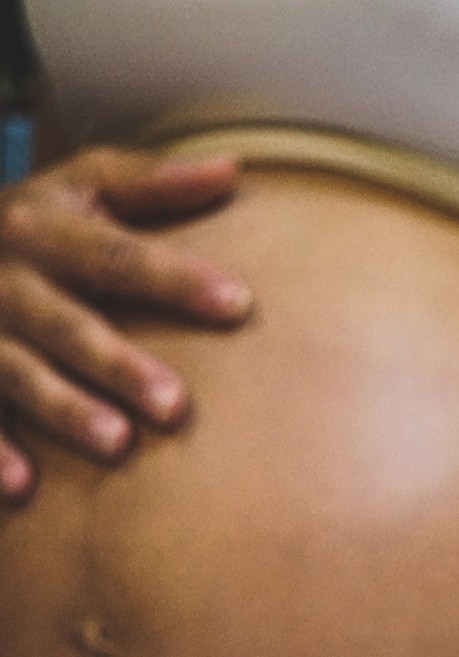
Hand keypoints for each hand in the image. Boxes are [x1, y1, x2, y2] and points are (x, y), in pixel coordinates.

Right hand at [0, 146, 252, 500]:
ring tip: (116, 444)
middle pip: (69, 325)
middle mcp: (7, 282)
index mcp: (43, 230)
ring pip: (19, 374)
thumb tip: (232, 169)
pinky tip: (24, 487)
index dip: (177, 278)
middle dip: (119, 364)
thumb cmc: (27, 224)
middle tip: (176, 407)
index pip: (120, 257)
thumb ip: (149, 183)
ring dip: (65, 410)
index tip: (239, 304)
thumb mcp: (76, 186)